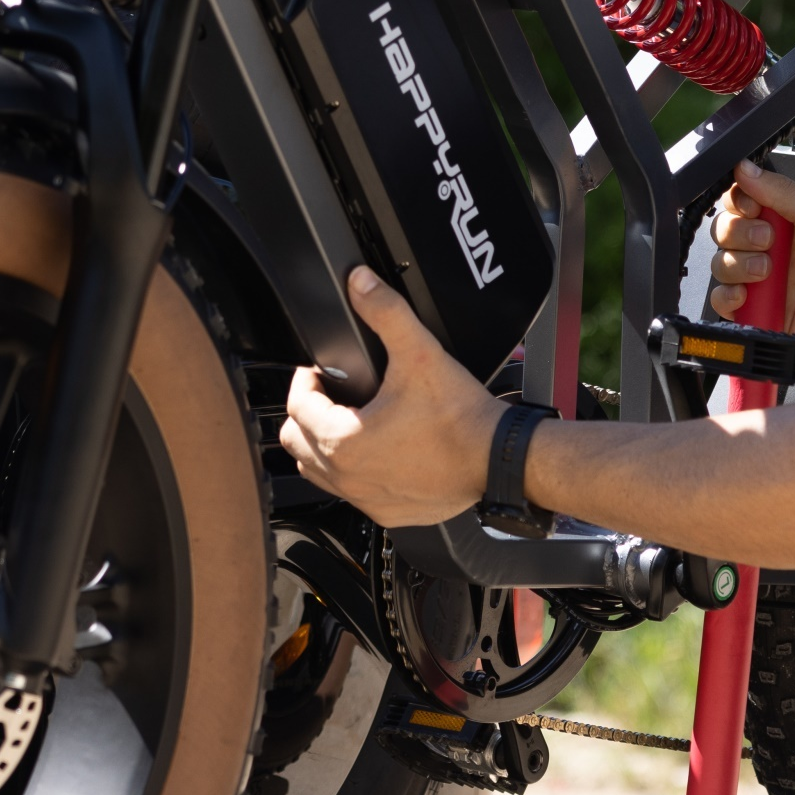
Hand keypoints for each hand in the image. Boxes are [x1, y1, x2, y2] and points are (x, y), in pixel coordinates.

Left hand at [280, 269, 497, 528]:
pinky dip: (352, 472)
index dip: (305, 380)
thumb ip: (385, 312)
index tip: (321, 371)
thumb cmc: (460, 419)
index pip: (296, 406)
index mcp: (343, 440)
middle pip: (296, 443)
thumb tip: (361, 282)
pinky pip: (350, 493)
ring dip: (323, 445)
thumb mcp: (419, 353)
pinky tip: (375, 450)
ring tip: (348, 420)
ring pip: (317, 472)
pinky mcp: (387, 511)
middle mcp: (347, 477)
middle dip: (307, 413)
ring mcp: (366, 498)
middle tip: (332, 393)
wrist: (498, 458)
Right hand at [708, 160, 794, 357]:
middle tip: (768, 240)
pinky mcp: (762, 310)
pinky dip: (728, 298)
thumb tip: (745, 167)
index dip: (738, 203)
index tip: (751, 208)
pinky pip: (725, 303)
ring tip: (766, 271)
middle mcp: (771, 247)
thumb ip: (783, 191)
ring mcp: (766, 280)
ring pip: (722, 265)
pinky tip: (749, 295)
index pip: (740, 202)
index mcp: (786, 218)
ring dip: (736, 265)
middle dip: (738, 233)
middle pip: (725, 232)